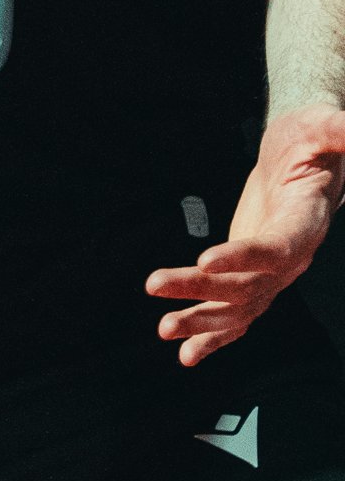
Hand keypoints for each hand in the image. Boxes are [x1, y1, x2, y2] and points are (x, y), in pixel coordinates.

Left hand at [146, 105, 344, 364]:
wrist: (304, 155)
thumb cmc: (312, 137)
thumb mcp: (323, 126)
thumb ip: (339, 130)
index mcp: (306, 222)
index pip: (276, 248)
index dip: (245, 257)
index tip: (205, 259)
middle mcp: (293, 257)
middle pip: (248, 283)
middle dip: (201, 289)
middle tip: (154, 284)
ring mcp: (274, 272)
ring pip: (239, 307)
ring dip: (201, 321)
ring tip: (163, 328)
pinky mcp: (256, 275)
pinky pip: (237, 313)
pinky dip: (212, 335)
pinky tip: (184, 353)